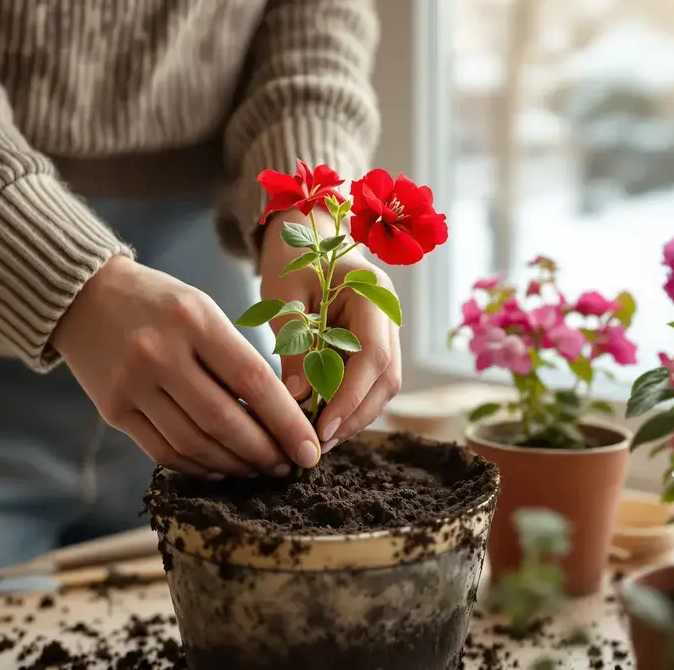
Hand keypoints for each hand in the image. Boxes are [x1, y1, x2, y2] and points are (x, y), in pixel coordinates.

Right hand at [51, 257, 319, 478]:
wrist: (83, 296)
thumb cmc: (158, 303)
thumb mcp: (203, 310)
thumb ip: (236, 357)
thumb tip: (281, 415)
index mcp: (194, 320)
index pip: (253, 380)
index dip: (287, 422)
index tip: (309, 449)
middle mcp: (160, 353)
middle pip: (224, 421)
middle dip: (264, 452)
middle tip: (287, 466)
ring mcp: (133, 385)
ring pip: (195, 443)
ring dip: (234, 465)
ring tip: (259, 469)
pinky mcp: (113, 410)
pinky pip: (163, 451)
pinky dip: (198, 466)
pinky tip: (220, 468)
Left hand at [260, 212, 402, 452]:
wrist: (304, 230)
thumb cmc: (291, 255)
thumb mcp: (285, 296)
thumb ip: (294, 345)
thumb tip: (297, 399)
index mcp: (373, 292)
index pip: (373, 356)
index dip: (350, 397)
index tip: (321, 428)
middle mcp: (388, 314)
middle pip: (386, 378)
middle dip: (354, 415)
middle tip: (317, 443)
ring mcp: (386, 329)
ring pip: (383, 386)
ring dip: (354, 415)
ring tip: (317, 439)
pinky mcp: (373, 342)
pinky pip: (370, 381)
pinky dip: (350, 404)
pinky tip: (322, 420)